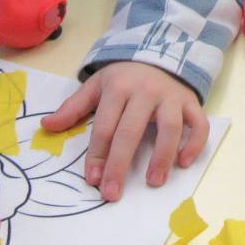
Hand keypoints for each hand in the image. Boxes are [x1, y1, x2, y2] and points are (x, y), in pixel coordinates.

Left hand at [42, 62, 206, 202]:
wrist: (160, 51)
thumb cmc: (125, 76)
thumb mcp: (97, 86)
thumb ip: (74, 107)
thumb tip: (46, 126)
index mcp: (118, 88)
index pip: (105, 126)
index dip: (98, 155)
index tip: (93, 180)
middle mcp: (145, 91)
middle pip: (131, 131)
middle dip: (120, 164)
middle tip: (112, 194)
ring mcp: (171, 97)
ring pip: (169, 127)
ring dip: (162, 156)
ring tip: (154, 182)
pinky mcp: (191, 102)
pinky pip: (198, 123)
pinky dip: (194, 143)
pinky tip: (184, 162)